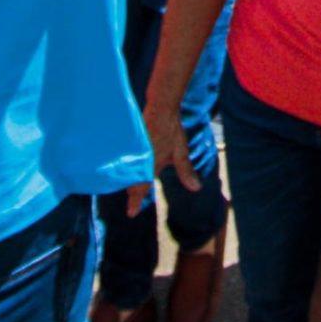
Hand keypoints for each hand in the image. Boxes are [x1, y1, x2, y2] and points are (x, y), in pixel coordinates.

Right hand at [136, 97, 198, 214]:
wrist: (160, 107)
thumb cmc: (172, 130)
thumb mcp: (181, 153)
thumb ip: (185, 171)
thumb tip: (196, 188)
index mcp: (150, 167)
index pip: (140, 189)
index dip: (135, 202)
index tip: (131, 214)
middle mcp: (138, 162)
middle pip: (131, 182)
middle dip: (132, 191)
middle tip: (133, 201)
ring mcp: (132, 152)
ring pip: (126, 172)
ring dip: (128, 179)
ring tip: (129, 185)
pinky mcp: (129, 144)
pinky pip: (125, 160)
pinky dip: (125, 166)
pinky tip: (127, 167)